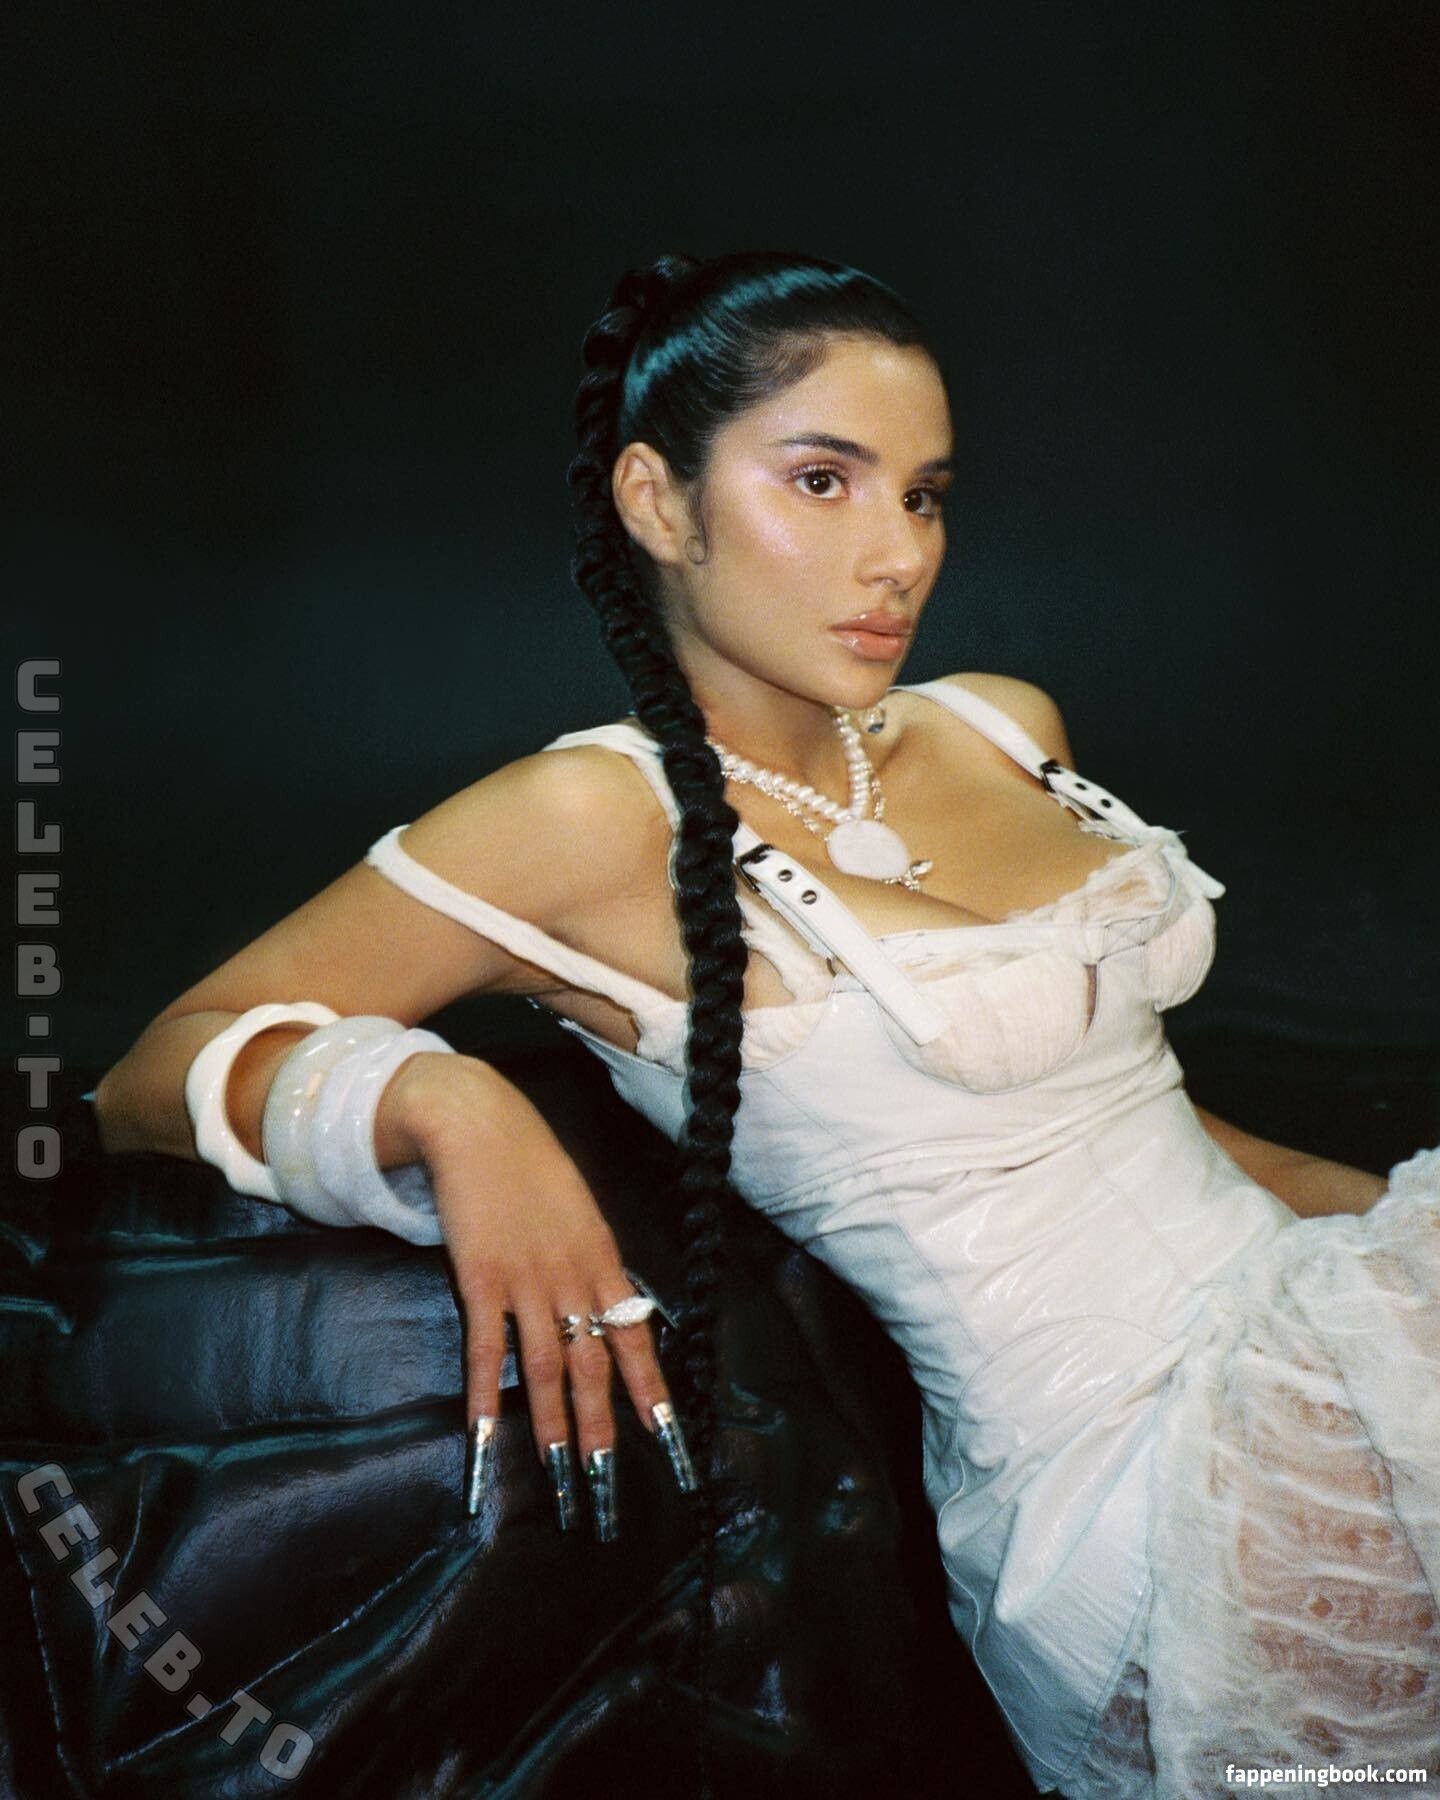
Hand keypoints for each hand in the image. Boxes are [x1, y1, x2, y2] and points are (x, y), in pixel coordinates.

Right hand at [386, 1051, 696, 1536]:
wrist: (480, 1124)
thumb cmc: (531, 1166)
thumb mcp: (580, 1213)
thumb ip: (594, 1264)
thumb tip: (613, 1312)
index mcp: (604, 1261)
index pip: (636, 1341)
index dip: (653, 1396)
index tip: (670, 1445)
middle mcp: (574, 1277)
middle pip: (595, 1367)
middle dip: (603, 1433)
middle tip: (608, 1491)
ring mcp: (527, 1280)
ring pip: (548, 1368)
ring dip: (553, 1428)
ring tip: (560, 1480)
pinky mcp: (480, 1279)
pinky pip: (487, 1349)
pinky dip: (486, 1396)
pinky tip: (485, 1437)